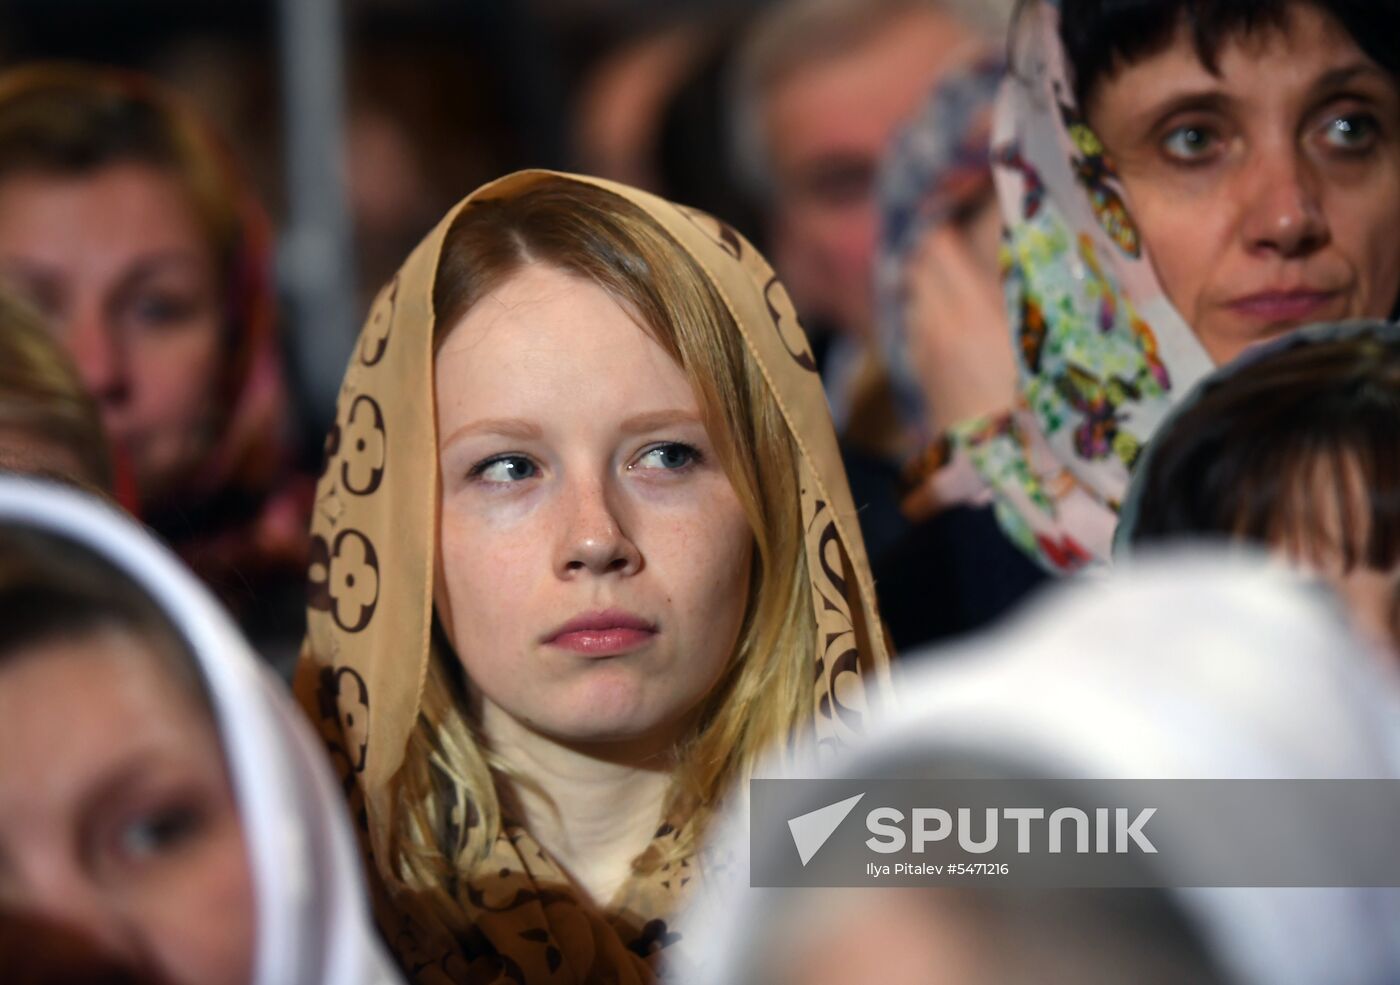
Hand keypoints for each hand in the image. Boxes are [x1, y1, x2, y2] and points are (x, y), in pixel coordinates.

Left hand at [903, 202, 1018, 433]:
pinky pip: (911, 327)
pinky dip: (922, 314)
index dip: (941, 225)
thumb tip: (1009, 248)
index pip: (936, 248)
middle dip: (931, 252)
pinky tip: (942, 319)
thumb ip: (1015, 293)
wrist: (997, 465)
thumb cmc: (1031, 402)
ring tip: (948, 277)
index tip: (953, 211)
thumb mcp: (1033, 339)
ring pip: (911, 297)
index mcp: (968, 310)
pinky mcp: (915, 372)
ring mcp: (920, 349)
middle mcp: (935, 324)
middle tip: (951, 238)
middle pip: (917, 267)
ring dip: (925, 284)